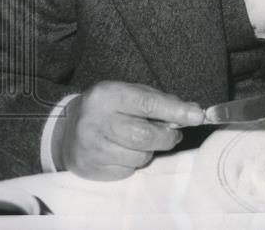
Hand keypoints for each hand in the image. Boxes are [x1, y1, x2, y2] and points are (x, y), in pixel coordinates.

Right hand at [54, 81, 203, 179]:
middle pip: (144, 136)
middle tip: (172, 134)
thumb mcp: (131, 94)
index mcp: (108, 95)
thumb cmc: (109, 108)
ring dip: (150, 151)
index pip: (147, 103)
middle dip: (167, 137)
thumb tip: (193, 110)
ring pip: (139, 157)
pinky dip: (134, 163)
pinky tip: (124, 152)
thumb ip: (161, 101)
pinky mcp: (91, 168)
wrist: (67, 129)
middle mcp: (96, 121)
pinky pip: (127, 171)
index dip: (175, 111)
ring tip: (141, 141)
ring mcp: (91, 147)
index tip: (198, 116)